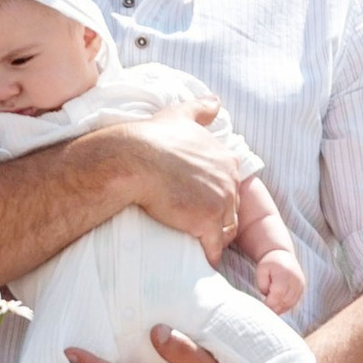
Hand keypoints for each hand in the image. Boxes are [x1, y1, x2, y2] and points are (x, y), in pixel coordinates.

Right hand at [94, 111, 243, 259]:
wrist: (132, 158)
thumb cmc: (150, 137)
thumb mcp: (179, 115)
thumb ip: (200, 109)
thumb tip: (216, 101)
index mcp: (225, 157)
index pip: (228, 186)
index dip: (212, 197)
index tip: (194, 204)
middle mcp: (229, 178)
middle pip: (230, 210)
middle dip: (214, 220)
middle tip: (190, 227)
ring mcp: (222, 200)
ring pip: (225, 231)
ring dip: (212, 240)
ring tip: (191, 245)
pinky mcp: (208, 221)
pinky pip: (213, 248)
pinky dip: (206, 256)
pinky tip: (194, 260)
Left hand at [256, 247, 306, 316]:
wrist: (282, 254)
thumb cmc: (269, 263)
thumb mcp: (261, 270)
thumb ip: (262, 285)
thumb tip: (267, 297)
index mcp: (284, 276)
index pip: (277, 296)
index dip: (269, 305)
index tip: (261, 310)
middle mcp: (295, 281)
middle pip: (284, 302)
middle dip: (273, 309)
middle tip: (263, 314)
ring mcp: (300, 286)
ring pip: (290, 304)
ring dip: (279, 309)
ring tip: (269, 311)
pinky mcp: (302, 289)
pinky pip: (294, 302)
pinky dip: (285, 306)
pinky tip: (277, 307)